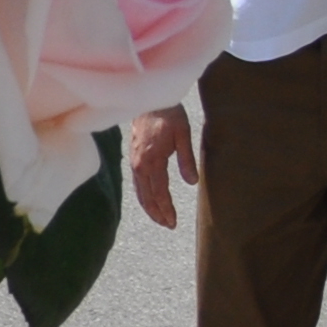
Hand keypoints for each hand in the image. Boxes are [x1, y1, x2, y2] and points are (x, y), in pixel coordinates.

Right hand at [126, 103, 199, 230]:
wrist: (149, 101)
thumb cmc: (169, 115)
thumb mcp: (183, 135)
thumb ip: (187, 159)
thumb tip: (192, 182)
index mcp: (151, 160)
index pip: (159, 192)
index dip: (166, 208)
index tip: (174, 221)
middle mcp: (139, 164)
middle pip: (147, 196)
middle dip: (157, 212)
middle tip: (169, 225)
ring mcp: (134, 162)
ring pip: (139, 191)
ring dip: (149, 207)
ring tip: (160, 218)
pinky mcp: (134, 158)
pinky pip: (137, 183)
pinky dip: (143, 196)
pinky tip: (149, 200)